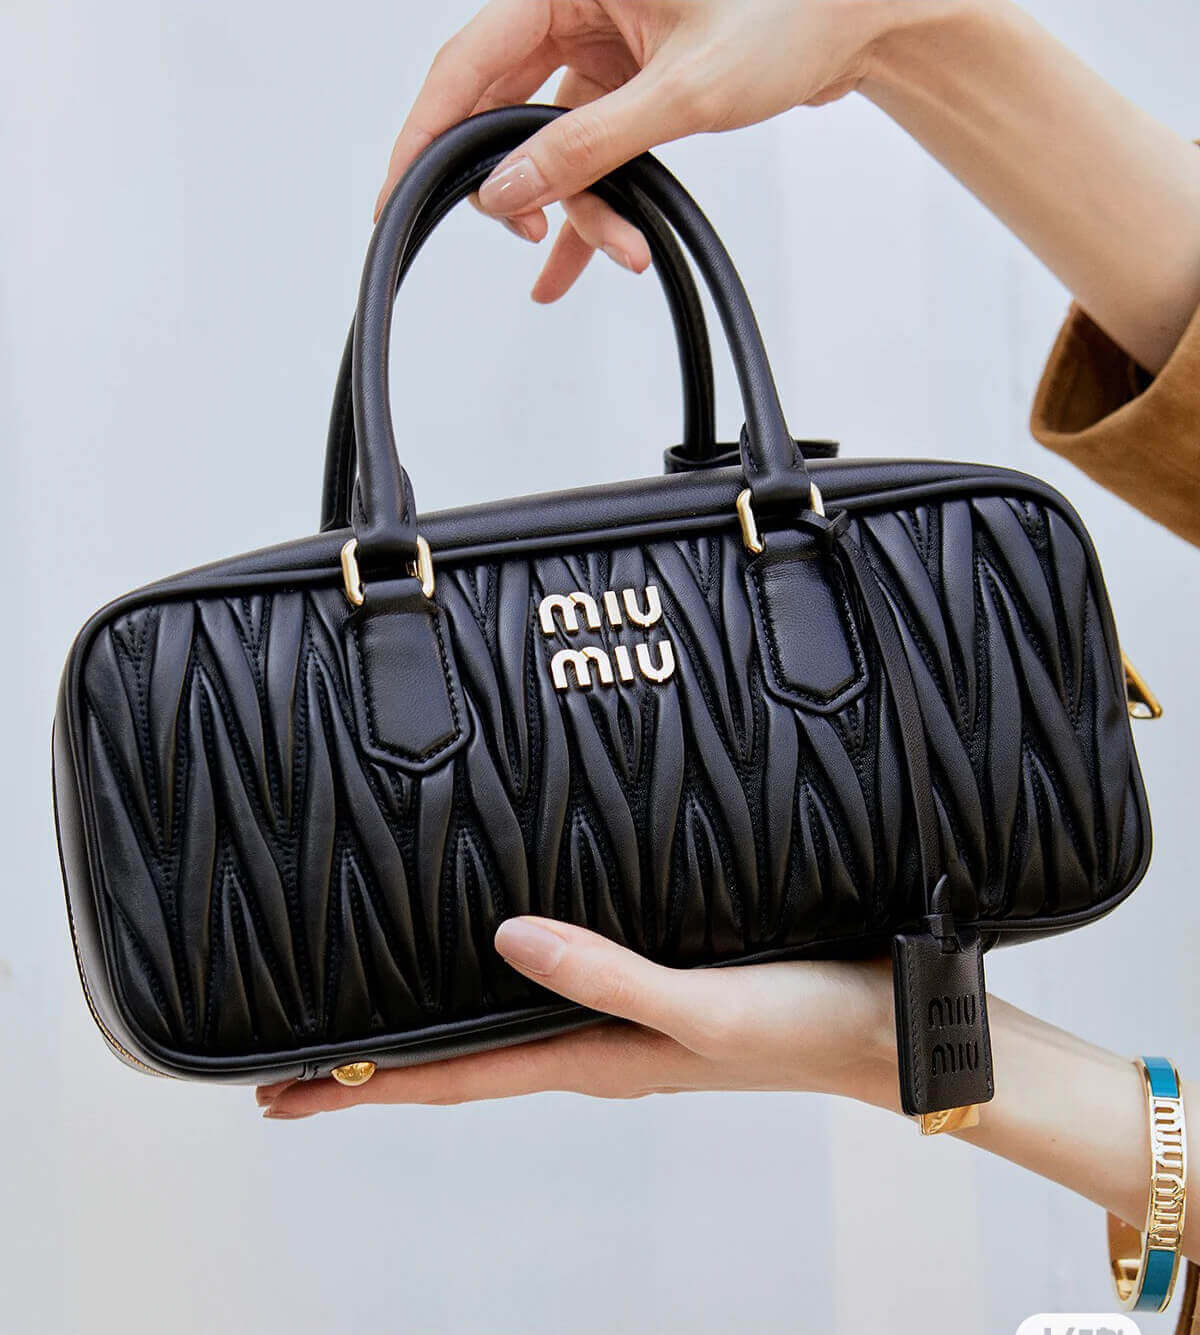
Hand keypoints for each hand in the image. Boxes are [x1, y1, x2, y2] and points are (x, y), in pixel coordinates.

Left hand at [256, 917, 899, 1117]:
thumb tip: (502, 941)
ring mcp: (621, 1027)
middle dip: (375, 1072)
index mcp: (594, 1060)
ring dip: (429, 1040)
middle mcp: (595, 1049)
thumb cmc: (805, 1023)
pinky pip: (551, 1002)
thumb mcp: (702, 1007)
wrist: (888, 1030)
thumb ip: (604, 977)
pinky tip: (497, 970)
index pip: (452, 1081)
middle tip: (294, 1070)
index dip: (365, 1088)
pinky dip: (499, 997)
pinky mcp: (652, 996)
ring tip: (371, 1029)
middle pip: (458, 1066)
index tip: (283, 1097)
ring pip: (497, 1035)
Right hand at [375, 0, 945, 301]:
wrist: (860, 16)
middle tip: (519, 238)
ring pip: (552, 144)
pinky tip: (603, 254)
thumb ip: (587, 145)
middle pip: (502, 107)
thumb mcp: (682, 90)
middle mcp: (575, 8)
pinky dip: (601, 202)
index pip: (469, 61)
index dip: (427, 133)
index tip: (397, 194)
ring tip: (619, 251)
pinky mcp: (628, 85)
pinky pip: (592, 153)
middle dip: (516, 185)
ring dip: (578, 207)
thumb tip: (507, 190)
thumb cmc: (792, 11)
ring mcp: (602, 50)